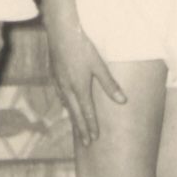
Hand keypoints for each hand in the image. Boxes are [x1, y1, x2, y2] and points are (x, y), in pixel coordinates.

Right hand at [47, 23, 126, 145]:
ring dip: (73, 118)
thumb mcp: (99, 65)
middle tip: (87, 143)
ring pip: (66, 105)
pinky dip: (66, 105)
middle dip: (81, 129)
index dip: (91, 126)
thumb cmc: (83, 47)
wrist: (61, 33)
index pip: (86, 113)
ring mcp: (58, 82)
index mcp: (79, 88)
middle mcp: (67, 88)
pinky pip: (60, 96)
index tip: (94, 139)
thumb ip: (110, 84)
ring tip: (78, 128)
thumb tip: (122, 101)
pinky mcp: (54, 75)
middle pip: (75, 113)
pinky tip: (67, 105)